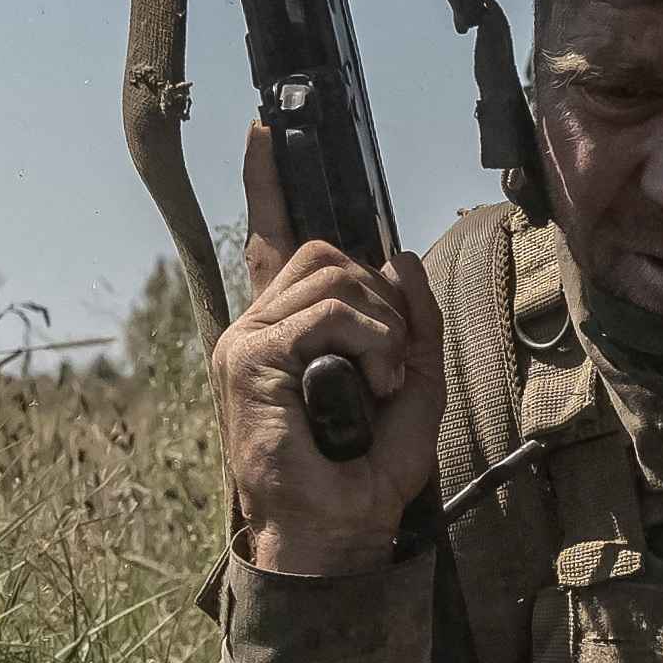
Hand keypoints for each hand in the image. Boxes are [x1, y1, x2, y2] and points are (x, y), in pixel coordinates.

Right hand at [212, 120, 443, 574]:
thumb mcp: (413, 386)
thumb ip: (413, 322)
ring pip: (333, 272)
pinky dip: (370, 343)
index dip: (268, 183)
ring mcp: (248, 340)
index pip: (273, 240)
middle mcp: (260, 328)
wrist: (333, 534)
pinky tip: (372, 385)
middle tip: (391, 358)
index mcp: (288, 332)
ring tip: (381, 381)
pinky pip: (330, 313)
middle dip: (379, 292)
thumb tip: (400, 255)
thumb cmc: (365, 473)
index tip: (264, 129)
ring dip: (381, 324)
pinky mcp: (251, 358)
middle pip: (325, 250)